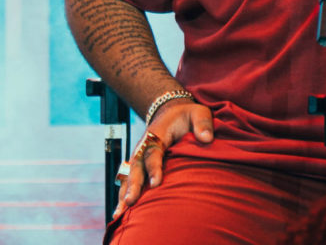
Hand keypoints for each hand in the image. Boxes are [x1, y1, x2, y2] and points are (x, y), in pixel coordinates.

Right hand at [112, 100, 213, 218]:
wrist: (171, 112)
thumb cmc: (187, 115)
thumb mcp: (198, 112)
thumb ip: (203, 123)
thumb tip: (206, 138)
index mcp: (157, 134)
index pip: (154, 152)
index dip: (154, 168)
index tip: (155, 184)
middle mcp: (144, 146)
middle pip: (136, 166)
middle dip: (133, 185)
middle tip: (131, 202)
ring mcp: (139, 156)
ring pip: (129, 175)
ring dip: (124, 193)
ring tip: (119, 214)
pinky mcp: (139, 164)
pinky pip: (129, 180)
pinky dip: (123, 195)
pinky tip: (119, 213)